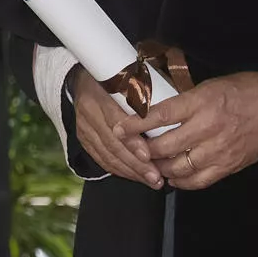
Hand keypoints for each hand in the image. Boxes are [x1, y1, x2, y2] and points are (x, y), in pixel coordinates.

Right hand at [68, 65, 163, 188]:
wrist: (83, 78)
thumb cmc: (116, 75)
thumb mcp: (131, 76)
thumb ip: (147, 91)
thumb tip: (175, 108)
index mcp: (101, 92)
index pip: (116, 121)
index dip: (133, 141)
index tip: (149, 155)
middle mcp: (89, 111)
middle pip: (113, 144)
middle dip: (136, 164)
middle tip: (157, 177)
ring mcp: (83, 126)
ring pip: (107, 155)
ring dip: (131, 171)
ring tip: (151, 181)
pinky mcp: (83, 138)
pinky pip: (101, 159)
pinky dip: (119, 170)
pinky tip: (135, 176)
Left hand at [117, 70, 257, 190]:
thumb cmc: (246, 90)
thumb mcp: (211, 86)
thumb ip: (185, 101)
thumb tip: (156, 112)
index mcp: (202, 103)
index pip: (160, 116)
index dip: (136, 124)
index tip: (119, 129)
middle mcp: (208, 129)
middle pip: (165, 147)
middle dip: (144, 150)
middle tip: (134, 149)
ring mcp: (219, 151)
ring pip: (178, 168)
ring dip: (159, 168)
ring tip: (150, 163)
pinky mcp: (229, 166)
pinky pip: (198, 181)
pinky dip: (181, 181)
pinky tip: (171, 177)